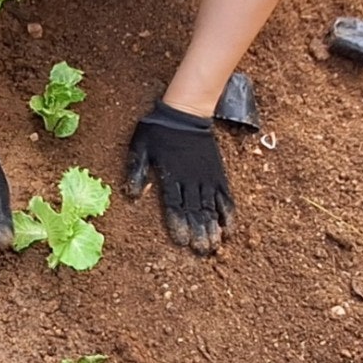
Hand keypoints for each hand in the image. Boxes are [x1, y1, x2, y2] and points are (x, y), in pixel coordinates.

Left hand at [125, 101, 234, 254]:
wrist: (185, 111)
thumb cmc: (158, 130)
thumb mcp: (140, 148)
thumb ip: (137, 171)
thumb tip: (133, 196)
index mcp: (171, 175)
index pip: (175, 205)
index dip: (179, 224)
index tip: (183, 241)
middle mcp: (191, 179)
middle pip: (196, 210)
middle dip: (200, 232)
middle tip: (202, 251)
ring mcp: (206, 177)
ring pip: (211, 206)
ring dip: (214, 227)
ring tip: (215, 246)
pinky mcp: (217, 174)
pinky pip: (225, 196)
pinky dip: (228, 213)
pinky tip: (229, 229)